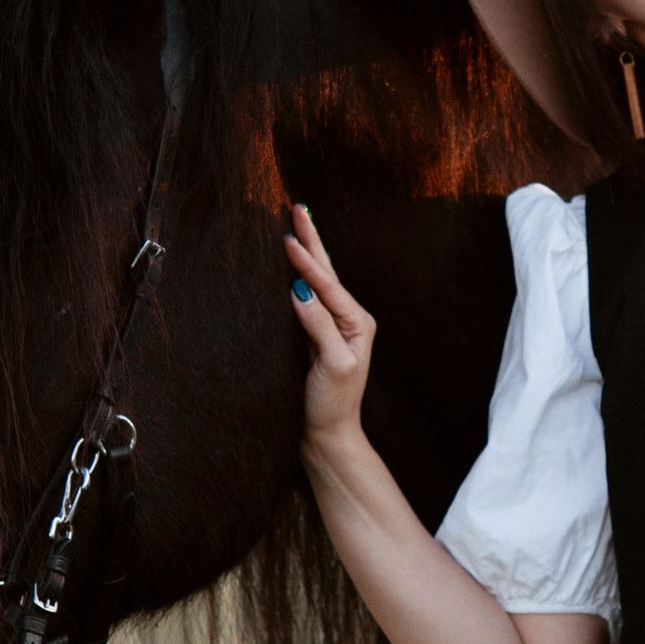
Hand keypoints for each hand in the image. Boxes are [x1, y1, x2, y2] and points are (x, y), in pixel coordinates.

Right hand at [283, 203, 374, 457]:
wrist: (328, 435)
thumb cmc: (332, 404)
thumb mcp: (331, 365)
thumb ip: (319, 326)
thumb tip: (301, 290)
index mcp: (357, 323)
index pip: (328, 285)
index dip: (307, 262)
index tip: (287, 238)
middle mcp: (349, 319)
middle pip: (327, 272)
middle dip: (312, 240)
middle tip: (299, 208)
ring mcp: (333, 326)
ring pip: (318, 280)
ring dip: (308, 252)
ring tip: (298, 225)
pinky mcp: (317, 335)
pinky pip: (308, 296)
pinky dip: (300, 275)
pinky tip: (293, 265)